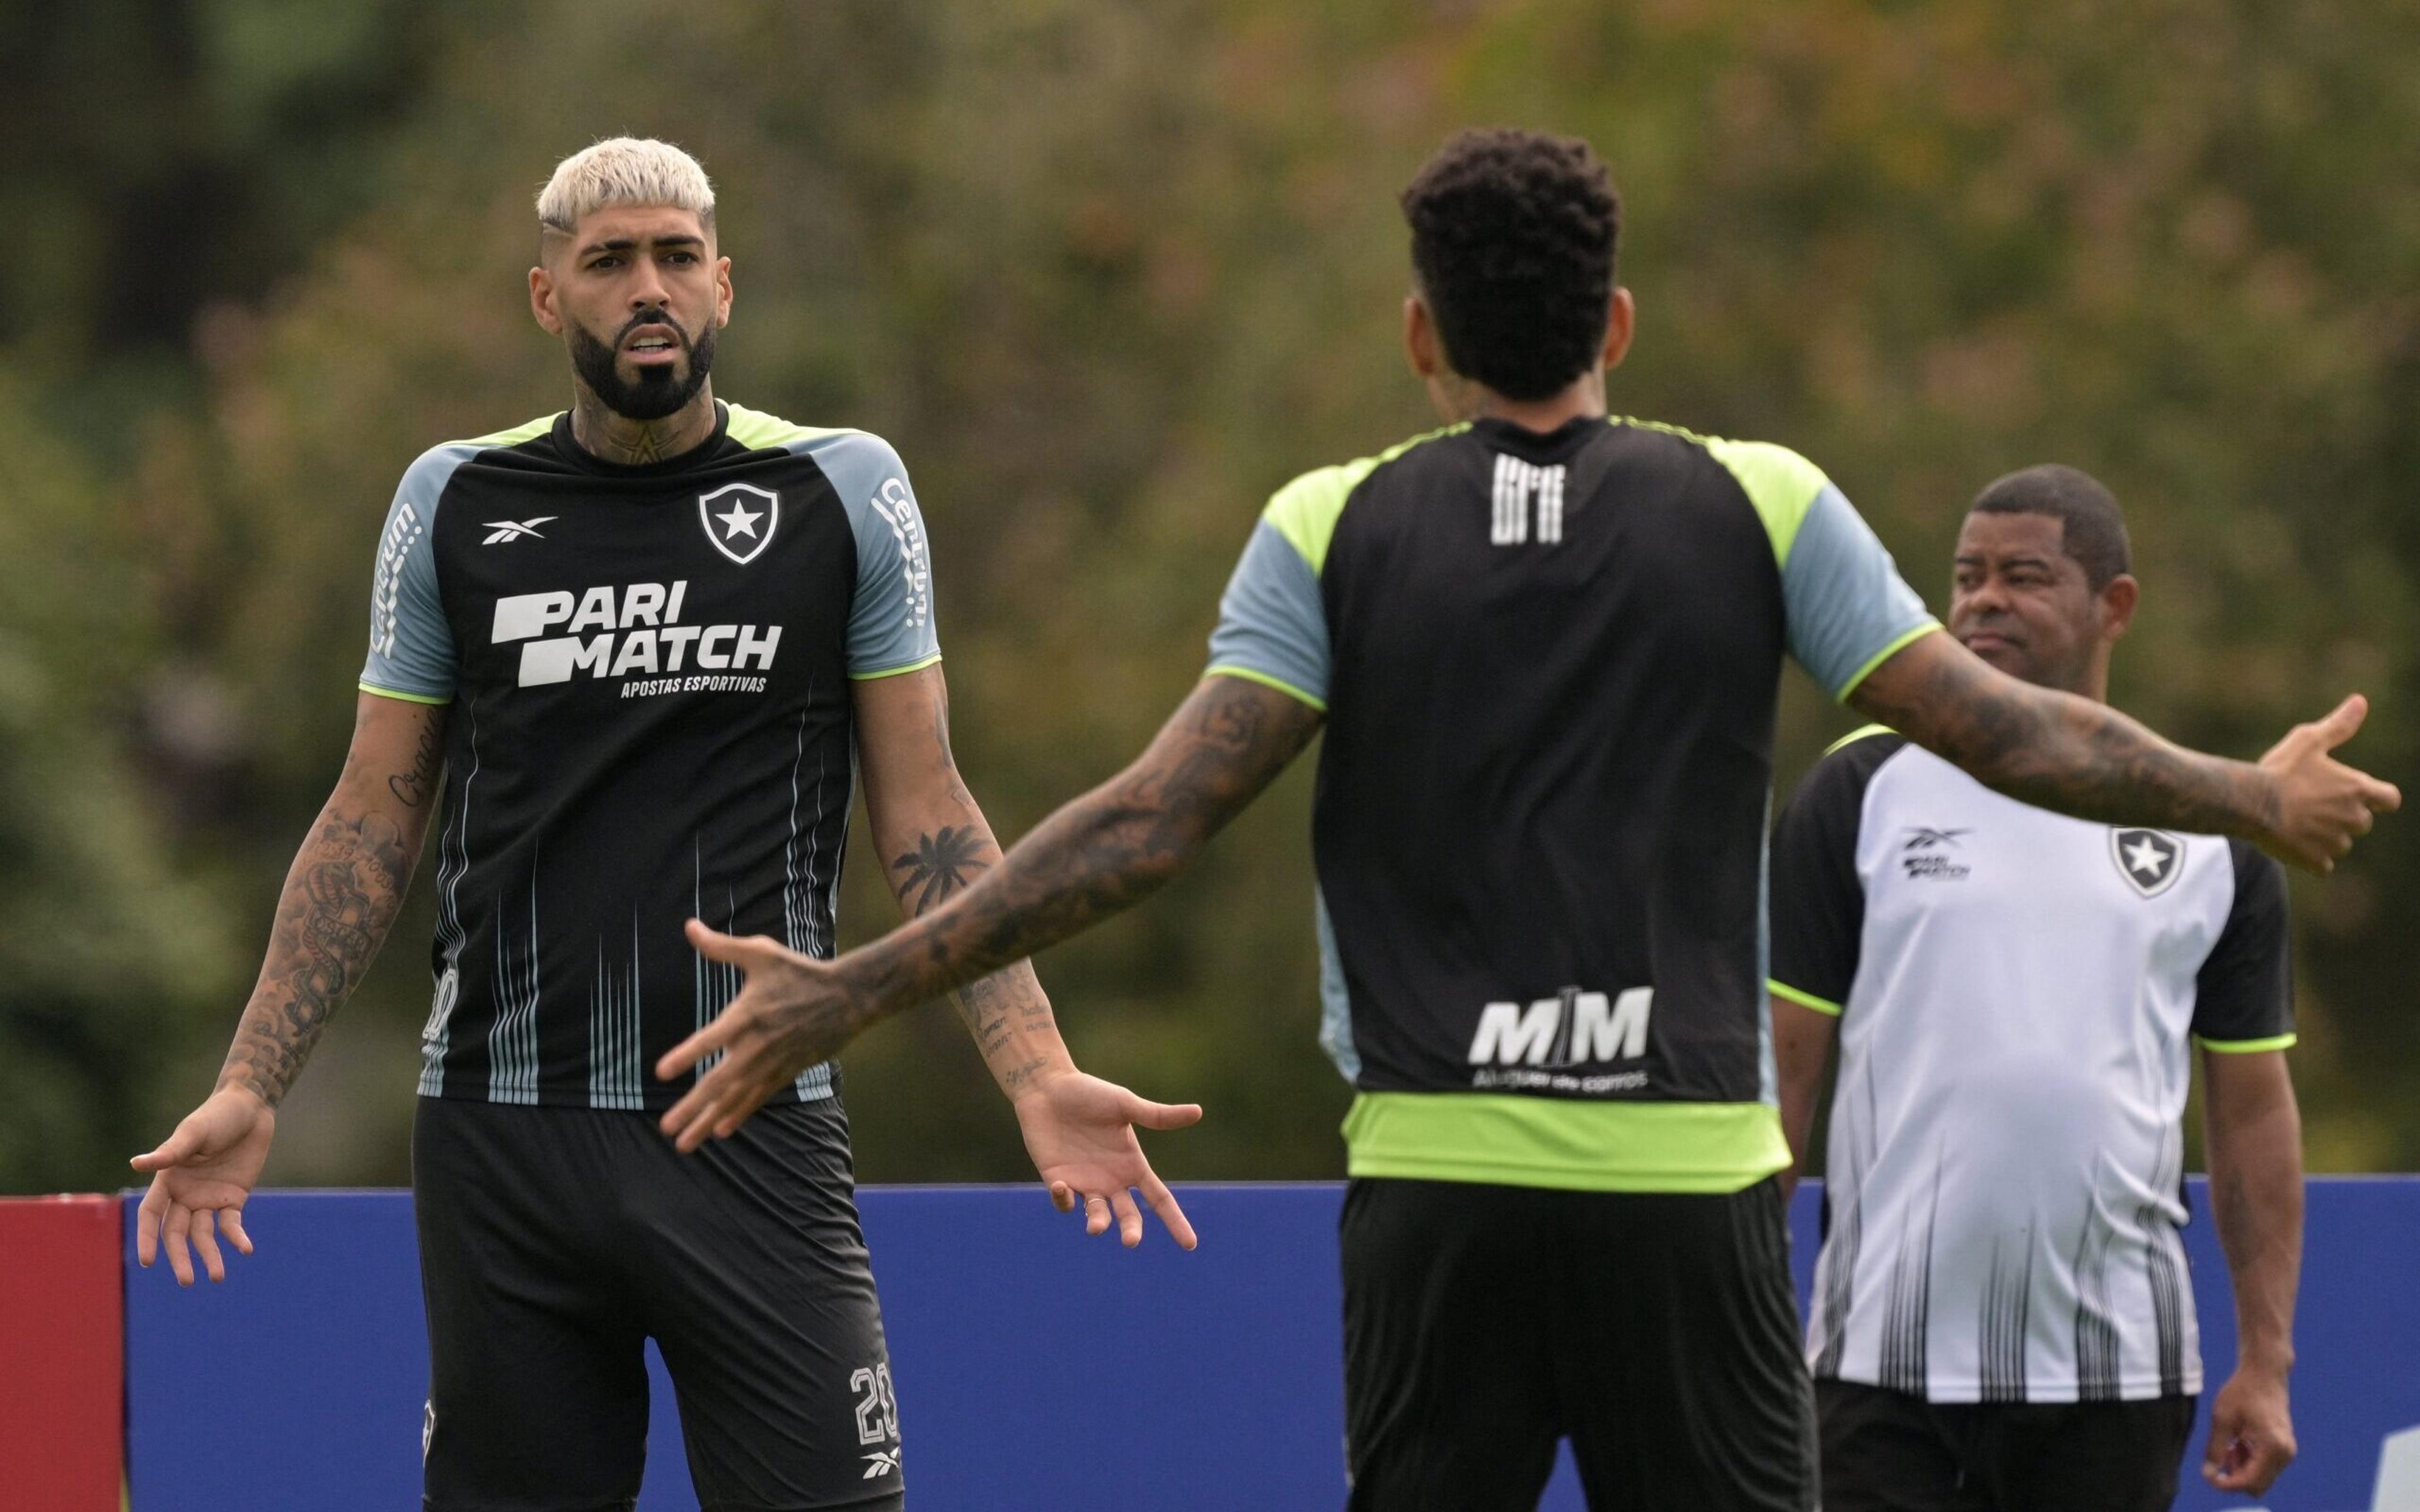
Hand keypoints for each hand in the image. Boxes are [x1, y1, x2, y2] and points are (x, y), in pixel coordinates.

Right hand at [129, 1087, 273, 1284]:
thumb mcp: (192, 1133)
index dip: (147, 1238)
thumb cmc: (215, 1116)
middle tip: (186, 1282)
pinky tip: (245, 1249)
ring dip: (210, 1255)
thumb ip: (169, 1152)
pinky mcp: (234, 1197)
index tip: (146, 1262)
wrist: (250, 1108)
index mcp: (168, 1180)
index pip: (152, 1215)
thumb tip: (135, 1163)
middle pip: (177, 1233)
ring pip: (204, 1234)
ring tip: (216, 1277)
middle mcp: (185, 1194)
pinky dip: (237, 1237)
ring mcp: (209, 1197)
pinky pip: (232, 1223)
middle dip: (180, 1257)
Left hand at [658, 920, 873, 1151]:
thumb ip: (721, 947)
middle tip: (666, 1129)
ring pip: (734, 1099)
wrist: (847, 997)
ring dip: (707, 1121)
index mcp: (746, 1015)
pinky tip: (720, 1131)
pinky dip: (738, 1115)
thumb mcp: (761, 953)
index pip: (709, 1039)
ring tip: (684, 1144)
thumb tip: (688, 927)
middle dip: (690, 1108)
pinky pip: (757, 1099)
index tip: (661, 1073)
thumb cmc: (800, 972)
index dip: (686, 1056)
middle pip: (718, 1082)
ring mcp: (772, 1063)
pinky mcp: (785, 1072)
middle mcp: (756, 1046)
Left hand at [1011, 1068, 1202, 1248]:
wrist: (1048, 1088)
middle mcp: (1111, 1179)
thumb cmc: (1089, 1093)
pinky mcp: (1058, 1180)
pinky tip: (1061, 1184)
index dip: (1175, 1221)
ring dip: (1098, 1223)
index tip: (1190, 1244)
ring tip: (1098, 1227)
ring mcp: (1084, 1182)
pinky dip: (1063, 1200)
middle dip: (1131, 1230)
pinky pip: (1064, 1202)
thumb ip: (1158, 1116)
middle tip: (1131, 1240)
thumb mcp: (1126, 1105)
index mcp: (1132, 1164)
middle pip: (1129, 1215)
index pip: (1160, 1199)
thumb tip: (1199, 1111)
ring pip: (1096, 1215)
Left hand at [2202, 1364, 2294, 1494]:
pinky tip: (2237, 1441)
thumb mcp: (2222, 1419)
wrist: (2265, 1374)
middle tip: (2219, 1453)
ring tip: (2229, 1442)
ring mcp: (2287, 1452)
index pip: (2249, 1481)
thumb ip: (2215, 1449)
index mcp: (2272, 1447)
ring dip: (2240, 1467)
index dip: (2226, 1484)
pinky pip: (2265, 1467)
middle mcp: (2285, 1454)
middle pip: (2257, 1485)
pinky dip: (2248, 1461)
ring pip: (2260, 1477)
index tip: (2208, 1475)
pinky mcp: (2284, 1448)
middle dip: (2234, 1475)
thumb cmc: (2242, 1391)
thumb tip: (2208, 1474)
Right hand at [2257, 694, 2399, 871]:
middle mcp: (2353, 818)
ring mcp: (2334, 842)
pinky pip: (2322, 864)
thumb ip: (2339, 725)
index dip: (2378, 798)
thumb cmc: (2281, 769)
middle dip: (2343, 817)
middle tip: (2313, 806)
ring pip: (2341, 844)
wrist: (2251, 802)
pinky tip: (2293, 843)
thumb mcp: (2309, 740)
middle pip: (2362, 823)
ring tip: (2298, 823)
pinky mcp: (2314, 860)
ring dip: (2326, 837)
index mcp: (2357, 789)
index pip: (2390, 799)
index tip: (2360, 795)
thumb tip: (2361, 702)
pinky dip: (2311, 857)